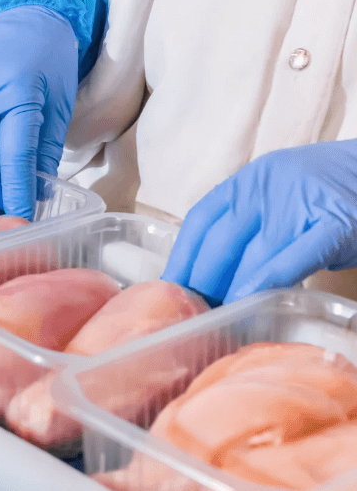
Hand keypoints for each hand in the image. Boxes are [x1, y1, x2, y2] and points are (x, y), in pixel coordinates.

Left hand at [161, 140, 356, 302]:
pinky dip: (266, 280)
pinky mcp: (335, 224)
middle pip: (220, 242)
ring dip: (229, 291)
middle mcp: (267, 187)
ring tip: (216, 320)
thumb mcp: (280, 204)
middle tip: (192, 316)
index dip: (182, 259)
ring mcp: (301, 203)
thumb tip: (210, 276)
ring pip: (253, 253)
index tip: (168, 291)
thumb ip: (250, 230)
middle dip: (202, 283)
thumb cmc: (330, 197)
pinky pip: (294, 255)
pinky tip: (249, 302)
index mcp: (249, 182)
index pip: (201, 221)